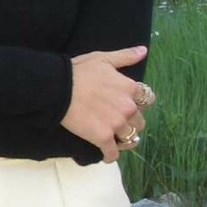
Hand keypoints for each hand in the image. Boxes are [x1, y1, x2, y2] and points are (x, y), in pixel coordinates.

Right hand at [61, 47, 148, 162]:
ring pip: (130, 139)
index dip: (139, 103)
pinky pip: (113, 153)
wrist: (58, 87)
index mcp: (130, 88)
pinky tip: (106, 155)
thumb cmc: (79, 71)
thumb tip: (143, 51)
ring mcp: (116, 124)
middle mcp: (128, 107)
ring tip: (114, 140)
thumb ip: (125, 56)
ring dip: (122, 140)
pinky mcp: (103, 138)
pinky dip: (110, 155)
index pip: (147, 100)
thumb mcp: (104, 58)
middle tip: (118, 123)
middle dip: (131, 123)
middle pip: (140, 122)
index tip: (129, 105)